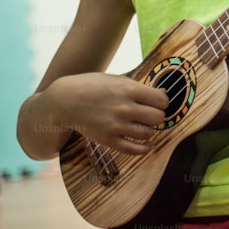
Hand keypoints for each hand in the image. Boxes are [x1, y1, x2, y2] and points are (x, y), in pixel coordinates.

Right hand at [47, 73, 167, 155]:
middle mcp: (124, 108)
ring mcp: (116, 126)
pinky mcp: (108, 141)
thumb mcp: (117, 79)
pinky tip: (148, 144)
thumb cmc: (93, 86)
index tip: (158, 102)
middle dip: (157, 115)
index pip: (161, 100)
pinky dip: (145, 148)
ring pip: (148, 133)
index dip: (163, 101)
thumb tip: (163, 95)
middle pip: (158, 118)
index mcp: (128, 89)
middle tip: (150, 114)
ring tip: (144, 125)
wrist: (64, 101)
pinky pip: (134, 150)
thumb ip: (139, 88)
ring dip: (150, 130)